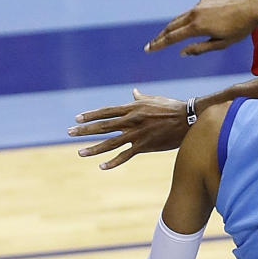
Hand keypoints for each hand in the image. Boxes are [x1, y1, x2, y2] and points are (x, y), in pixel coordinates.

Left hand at [68, 89, 187, 168]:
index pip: (106, 111)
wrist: (188, 118)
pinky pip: (125, 155)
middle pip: (103, 126)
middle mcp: (131, 120)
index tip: (77, 119)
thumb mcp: (154, 99)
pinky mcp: (144, 145)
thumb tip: (133, 92)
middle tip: (69, 133)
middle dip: (85, 130)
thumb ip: (140, 98)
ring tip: (80, 153)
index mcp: (132, 107)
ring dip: (94, 148)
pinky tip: (102, 166)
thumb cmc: (172, 107)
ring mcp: (137, 133)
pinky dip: (113, 162)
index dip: (91, 115)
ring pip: (110, 142)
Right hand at [144, 0, 257, 55]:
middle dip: (161, 36)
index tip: (148, 49)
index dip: (159, 44)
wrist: (253, 6)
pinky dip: (190, 19)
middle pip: (172, 26)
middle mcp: (195, 13)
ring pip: (181, 17)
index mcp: (197, 27)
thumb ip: (199, 49)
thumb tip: (182, 52)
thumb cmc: (240, 29)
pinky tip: (194, 24)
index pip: (172, 38)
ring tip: (167, 36)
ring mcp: (200, 4)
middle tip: (151, 45)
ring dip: (173, 27)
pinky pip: (194, 10)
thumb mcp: (221, 44)